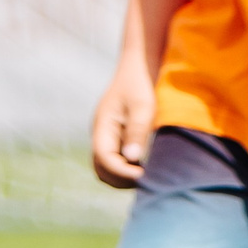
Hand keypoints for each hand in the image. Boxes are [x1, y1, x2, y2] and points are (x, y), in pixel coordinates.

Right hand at [90, 59, 157, 189]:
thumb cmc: (141, 85)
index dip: (121, 172)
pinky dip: (126, 170)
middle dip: (121, 179)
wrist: (136, 69)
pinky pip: (114, 162)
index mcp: (102, 126)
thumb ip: (137, 132)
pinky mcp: (115, 139)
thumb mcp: (143, 106)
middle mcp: (100, 135)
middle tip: (146, 178)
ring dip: (123, 177)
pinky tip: (144, 166)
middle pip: (101, 169)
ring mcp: (106, 137)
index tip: (143, 175)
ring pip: (106, 169)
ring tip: (146, 174)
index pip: (104, 158)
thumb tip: (132, 160)